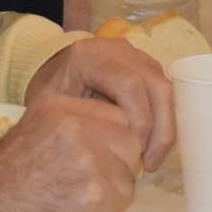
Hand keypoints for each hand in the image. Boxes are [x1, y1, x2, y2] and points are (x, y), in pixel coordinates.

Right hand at [0, 91, 141, 211]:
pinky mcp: (96, 209)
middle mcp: (79, 135)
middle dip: (117, 166)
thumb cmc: (9, 174)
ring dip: (109, 197)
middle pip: (130, 148)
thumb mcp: (36, 124)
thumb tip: (123, 124)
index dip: (112, 141)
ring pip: (126, 184)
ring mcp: (91, 173)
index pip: (120, 119)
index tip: (97, 154)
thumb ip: (77, 118)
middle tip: (89, 181)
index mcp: (64, 111)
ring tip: (74, 201)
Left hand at [28, 36, 175, 170]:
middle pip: (155, 84)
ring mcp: (133, 54)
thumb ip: (82, 125)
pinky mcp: (144, 65)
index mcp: (89, 57)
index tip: (135, 153)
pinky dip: (163, 119)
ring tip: (152, 158)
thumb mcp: (52, 113)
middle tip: (150, 161)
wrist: (46, 80)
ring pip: (165, 88)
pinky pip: (163, 91)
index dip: (140, 121)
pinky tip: (152, 145)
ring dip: (165, 126)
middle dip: (159, 128)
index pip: (129, 85)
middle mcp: (116, 49)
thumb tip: (117, 152)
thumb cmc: (46, 102)